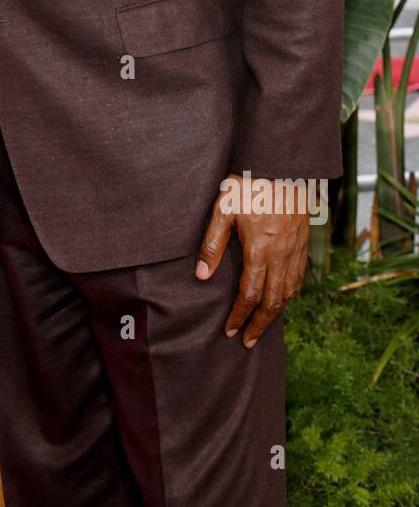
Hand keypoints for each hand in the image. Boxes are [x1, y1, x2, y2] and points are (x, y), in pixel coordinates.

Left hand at [195, 172, 309, 347]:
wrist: (282, 165)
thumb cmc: (248, 184)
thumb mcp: (223, 209)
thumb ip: (212, 243)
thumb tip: (203, 276)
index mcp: (260, 250)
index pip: (249, 294)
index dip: (240, 316)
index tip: (231, 331)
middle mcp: (281, 255)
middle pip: (273, 301)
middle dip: (260, 324)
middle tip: (249, 342)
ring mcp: (296, 250)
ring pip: (290, 292)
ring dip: (276, 313)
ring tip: (264, 326)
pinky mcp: (304, 242)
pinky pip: (300, 276)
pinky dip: (291, 293)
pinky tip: (284, 297)